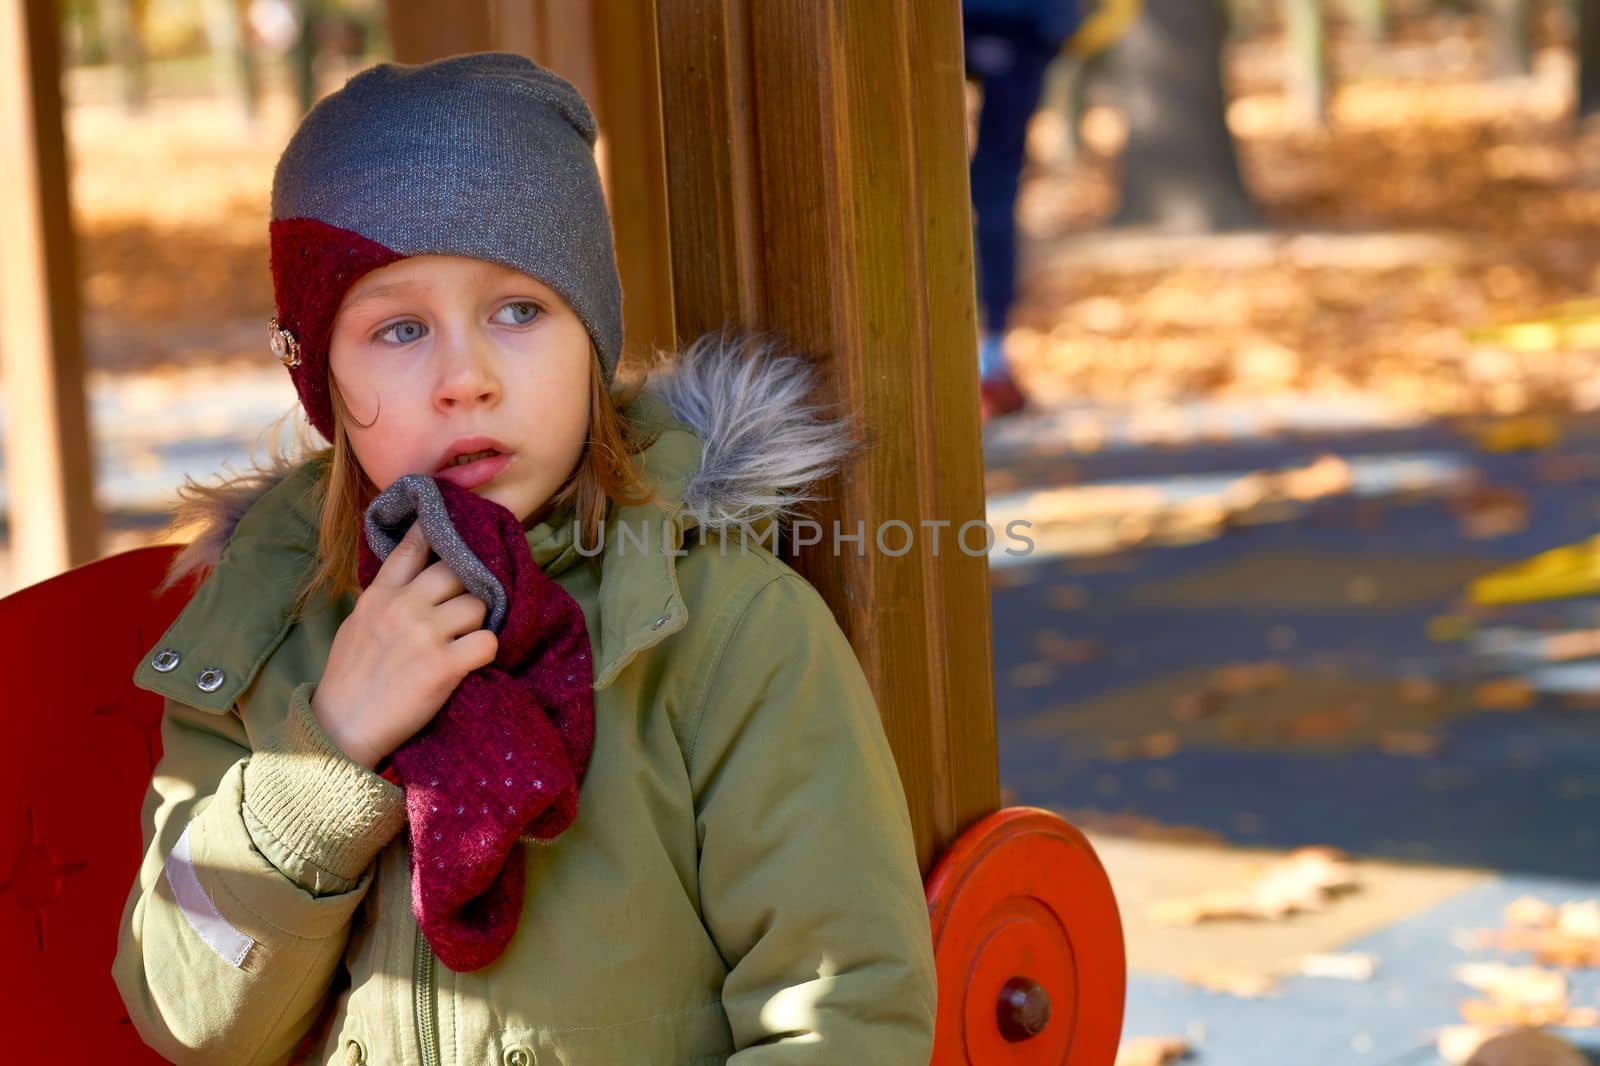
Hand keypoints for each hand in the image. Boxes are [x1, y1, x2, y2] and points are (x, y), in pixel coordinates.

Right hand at [311, 524, 497, 768]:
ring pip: (477, 605)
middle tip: (464, 608)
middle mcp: (403, 607)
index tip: (455, 527)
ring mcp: (424, 635)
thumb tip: (413, 576)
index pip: (413, 546)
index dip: (437, 531)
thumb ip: (385, 597)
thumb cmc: (350, 678)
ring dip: (477, 622)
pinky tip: (472, 660)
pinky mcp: (444, 666)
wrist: (343, 728)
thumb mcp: (358, 624)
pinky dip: (486, 651)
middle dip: (467, 586)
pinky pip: (488, 641)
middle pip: (457, 570)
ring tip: (464, 640)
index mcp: (379, 594)